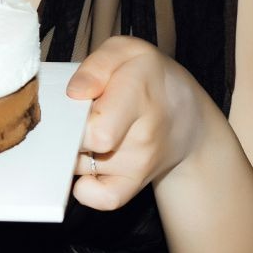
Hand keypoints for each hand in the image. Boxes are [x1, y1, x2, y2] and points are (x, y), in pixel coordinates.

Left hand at [66, 36, 207, 210]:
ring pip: (81, 166)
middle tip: (77, 114)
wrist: (185, 115)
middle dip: (66, 131)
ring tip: (91, 129)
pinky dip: (86, 189)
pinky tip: (87, 167)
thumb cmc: (147, 77)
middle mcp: (143, 135)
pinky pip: (102, 200)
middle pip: (82, 148)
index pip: (98, 130)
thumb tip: (74, 93)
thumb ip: (97, 65)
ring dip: (74, 151)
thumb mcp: (126, 52)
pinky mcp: (132, 185)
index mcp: (139, 94)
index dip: (73, 117)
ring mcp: (138, 164)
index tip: (75, 100)